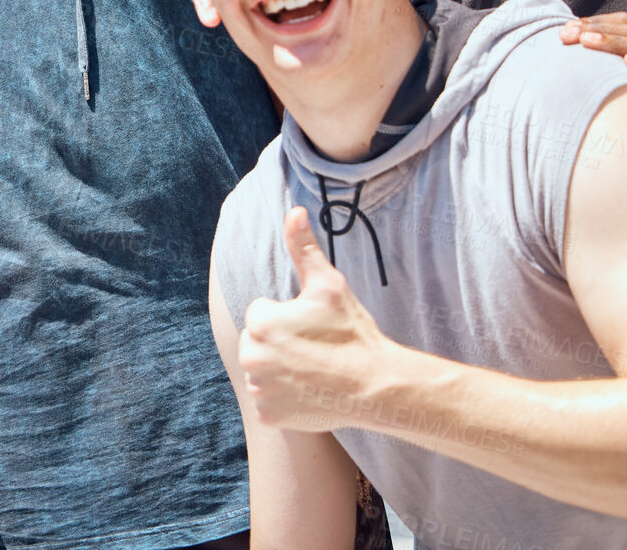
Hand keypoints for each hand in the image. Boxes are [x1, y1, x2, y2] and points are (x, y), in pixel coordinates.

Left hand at [239, 207, 389, 433]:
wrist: (375, 387)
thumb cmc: (352, 332)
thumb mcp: (329, 285)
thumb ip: (303, 248)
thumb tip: (294, 210)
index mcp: (261, 322)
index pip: (262, 313)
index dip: (288, 317)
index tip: (313, 327)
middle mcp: (252, 357)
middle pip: (257, 342)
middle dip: (279, 343)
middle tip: (314, 349)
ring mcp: (259, 390)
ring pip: (262, 371)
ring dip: (280, 370)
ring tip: (313, 370)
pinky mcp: (268, 416)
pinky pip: (268, 401)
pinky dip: (284, 399)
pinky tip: (309, 393)